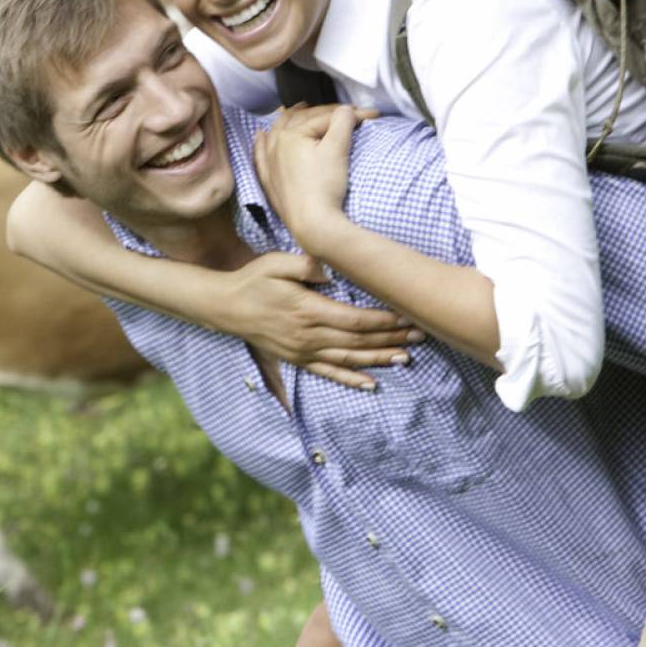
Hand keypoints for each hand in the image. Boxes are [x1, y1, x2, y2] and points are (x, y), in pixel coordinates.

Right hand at [212, 251, 420, 389]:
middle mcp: (308, 335)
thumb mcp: (276, 262)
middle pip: (358, 340)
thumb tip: (333, 270)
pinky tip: (371, 384)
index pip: (354, 319)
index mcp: (308, 310)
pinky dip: (351, 379)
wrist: (225, 307)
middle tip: (420, 335)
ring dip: (379, 359)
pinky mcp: (297, 359)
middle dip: (391, 339)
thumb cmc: (253, 279)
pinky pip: (328, 373)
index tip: (406, 316)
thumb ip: (306, 264)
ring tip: (406, 358)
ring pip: (349, 359)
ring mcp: (303, 351)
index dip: (383, 321)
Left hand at [253, 104, 373, 247]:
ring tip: (302, 108)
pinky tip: (262, 134)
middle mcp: (275, 145)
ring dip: (290, 118)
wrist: (313, 225)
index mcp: (291, 134)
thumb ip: (342, 122)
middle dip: (324, 112)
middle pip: (301, 120)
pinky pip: (261, 154)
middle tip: (344, 110)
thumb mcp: (337, 149)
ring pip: (277, 132)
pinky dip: (262, 141)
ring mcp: (270, 163)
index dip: (351, 114)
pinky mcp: (269, 181)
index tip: (372, 115)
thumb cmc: (325, 186)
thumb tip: (346, 110)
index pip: (325, 117)